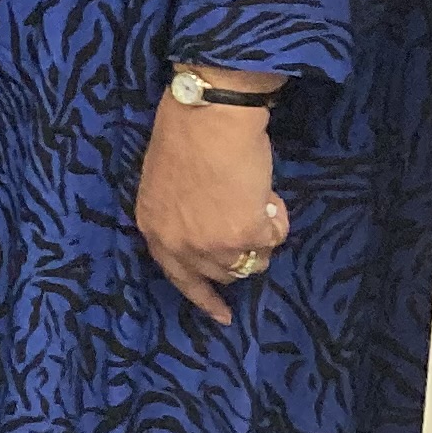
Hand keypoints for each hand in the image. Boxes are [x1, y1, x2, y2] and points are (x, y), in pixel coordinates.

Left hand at [135, 91, 289, 325]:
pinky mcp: (244, 235)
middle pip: (222, 273)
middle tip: (251, 220)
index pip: (178, 277)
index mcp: (153, 228)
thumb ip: (183, 215)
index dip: (203, 296)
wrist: (208, 117)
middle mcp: (179, 244)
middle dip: (241, 252)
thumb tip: (215, 228)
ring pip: (253, 259)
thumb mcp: (167, 184)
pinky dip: (278, 218)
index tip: (222, 316)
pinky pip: (274, 239)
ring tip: (257, 197)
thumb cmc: (186, 137)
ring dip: (262, 234)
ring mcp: (212, 244)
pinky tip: (267, 193)